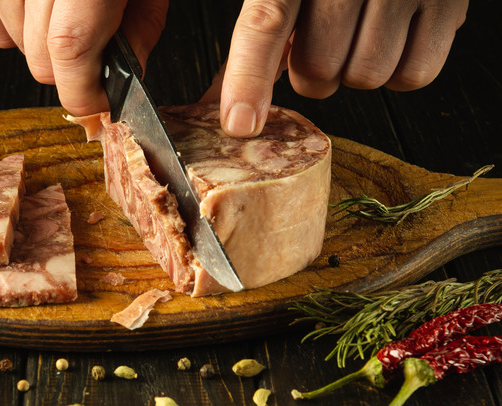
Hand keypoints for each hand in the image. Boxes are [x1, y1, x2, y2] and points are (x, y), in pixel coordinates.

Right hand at [0, 0, 168, 115]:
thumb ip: (139, 31)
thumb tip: (123, 79)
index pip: (70, 50)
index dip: (84, 90)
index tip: (101, 100)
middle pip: (40, 57)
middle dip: (69, 73)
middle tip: (92, 53)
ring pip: (10, 40)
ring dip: (37, 45)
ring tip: (63, 17)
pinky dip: (2, 25)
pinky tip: (27, 14)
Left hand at [202, 0, 468, 137]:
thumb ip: (263, 22)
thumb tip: (226, 96)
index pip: (266, 23)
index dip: (249, 79)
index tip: (239, 122)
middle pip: (317, 68)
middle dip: (311, 70)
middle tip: (319, 39)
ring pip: (365, 78)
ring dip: (354, 69)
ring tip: (359, 30)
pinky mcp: (450, 1)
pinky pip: (413, 75)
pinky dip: (397, 71)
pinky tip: (391, 36)